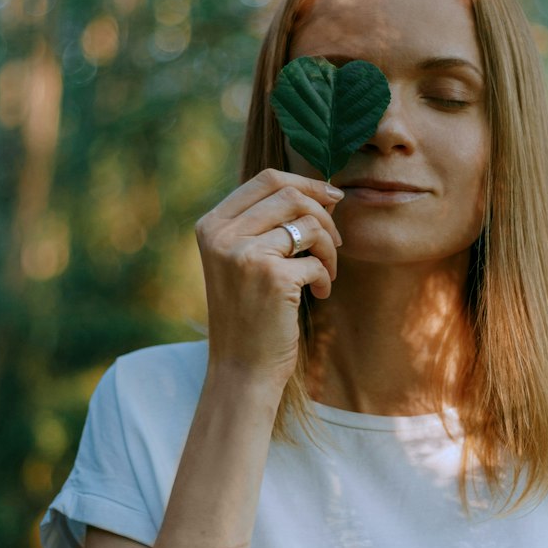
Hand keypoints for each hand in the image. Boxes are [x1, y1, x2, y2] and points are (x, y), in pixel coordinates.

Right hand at [194, 168, 343, 391]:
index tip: (332, 196)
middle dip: (324, 214)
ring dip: (329, 248)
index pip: (265, 179)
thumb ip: (265, 224)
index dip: (306, 182)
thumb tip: (321, 190)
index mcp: (212, 225)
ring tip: (326, 272)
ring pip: (309, 224)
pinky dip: (326, 276)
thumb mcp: (242, 261)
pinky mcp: (273, 278)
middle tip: (335, 241)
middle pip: (290, 195)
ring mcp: (245, 255)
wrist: (241, 369)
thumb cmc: (249, 314)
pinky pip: (318, 260)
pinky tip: (319, 294)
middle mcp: (223, 236)